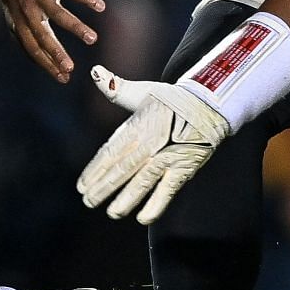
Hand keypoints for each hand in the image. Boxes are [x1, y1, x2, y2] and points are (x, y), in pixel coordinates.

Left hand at [0, 0, 103, 82]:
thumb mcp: (14, 19)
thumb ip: (25, 39)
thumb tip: (42, 62)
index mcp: (21, 25)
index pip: (34, 49)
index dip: (48, 64)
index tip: (63, 78)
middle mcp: (30, 12)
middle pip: (44, 36)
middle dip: (57, 53)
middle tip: (70, 68)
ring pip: (60, 14)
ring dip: (76, 27)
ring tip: (92, 39)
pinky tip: (100, 6)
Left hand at [77, 65, 230, 223]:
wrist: (207, 102)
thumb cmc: (169, 99)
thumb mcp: (141, 91)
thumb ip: (114, 87)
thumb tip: (95, 71)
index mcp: (136, 126)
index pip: (110, 152)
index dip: (95, 169)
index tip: (81, 184)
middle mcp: (149, 142)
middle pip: (122, 168)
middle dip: (104, 186)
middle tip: (88, 201)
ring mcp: (167, 156)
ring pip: (143, 180)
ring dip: (126, 199)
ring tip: (112, 213)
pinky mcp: (184, 166)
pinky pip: (168, 189)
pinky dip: (157, 204)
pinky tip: (143, 218)